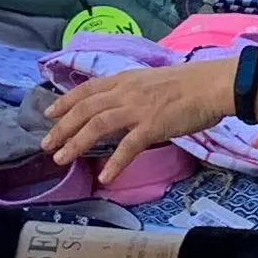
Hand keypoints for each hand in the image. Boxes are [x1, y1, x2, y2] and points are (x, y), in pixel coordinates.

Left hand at [41, 58, 232, 177]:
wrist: (211, 85)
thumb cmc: (188, 84)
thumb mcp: (151, 81)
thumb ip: (132, 92)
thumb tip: (120, 105)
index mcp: (125, 79)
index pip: (87, 89)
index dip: (66, 101)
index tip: (49, 114)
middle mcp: (126, 92)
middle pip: (85, 109)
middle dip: (62, 128)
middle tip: (46, 144)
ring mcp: (137, 109)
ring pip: (97, 126)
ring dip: (76, 143)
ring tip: (61, 159)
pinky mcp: (152, 126)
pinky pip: (128, 147)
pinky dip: (114, 163)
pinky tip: (104, 177)